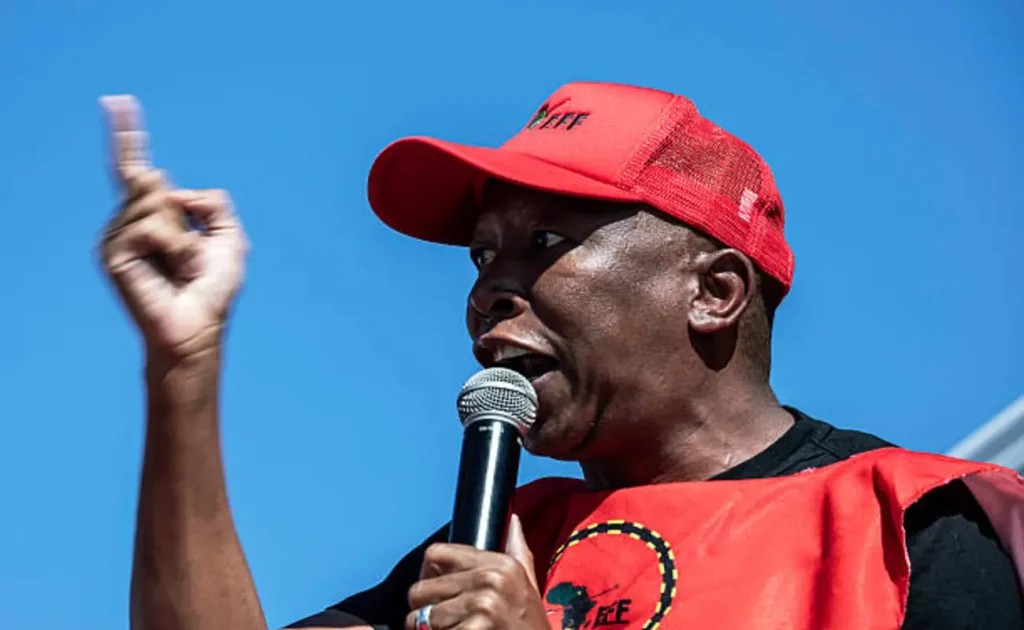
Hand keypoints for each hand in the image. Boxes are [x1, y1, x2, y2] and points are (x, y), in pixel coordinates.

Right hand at [98, 95, 247, 359]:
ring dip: (182, 235)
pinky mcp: (112, 252)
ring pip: (155, 201)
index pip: (137, 168)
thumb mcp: (230, 236)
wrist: (198, 324)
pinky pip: (151, 225)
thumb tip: (171, 189)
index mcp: (156, 214)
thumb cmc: (213, 287)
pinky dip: (174, 246)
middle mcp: (131, 221)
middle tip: (188, 256)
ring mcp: (118, 235)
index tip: (118, 101)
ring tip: (181, 265)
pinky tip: (172, 269)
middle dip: (182, 214)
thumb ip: (213, 202)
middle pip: (151, 180)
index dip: (128, 134)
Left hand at [406, 515, 548, 629]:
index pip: (436, 554)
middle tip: (442, 621)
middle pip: (421, 588)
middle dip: (423, 609)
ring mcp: (482, 607)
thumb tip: (513, 520)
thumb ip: (518, 551)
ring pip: (420, 617)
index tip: (434, 591)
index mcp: (501, 564)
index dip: (428, 574)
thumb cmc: (529, 626)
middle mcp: (491, 580)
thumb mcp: (528, 585)